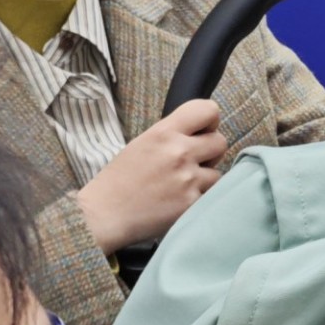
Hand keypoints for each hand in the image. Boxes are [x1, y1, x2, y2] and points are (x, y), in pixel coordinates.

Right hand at [75, 100, 226, 251]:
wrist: (104, 214)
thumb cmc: (119, 180)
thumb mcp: (142, 144)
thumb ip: (172, 136)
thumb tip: (198, 135)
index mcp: (164, 132)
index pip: (208, 110)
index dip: (210, 121)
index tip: (202, 132)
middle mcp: (179, 152)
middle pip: (220, 142)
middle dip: (210, 152)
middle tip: (193, 162)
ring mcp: (187, 179)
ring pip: (218, 173)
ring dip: (205, 179)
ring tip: (182, 186)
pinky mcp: (191, 203)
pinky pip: (210, 196)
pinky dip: (198, 199)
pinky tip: (178, 201)